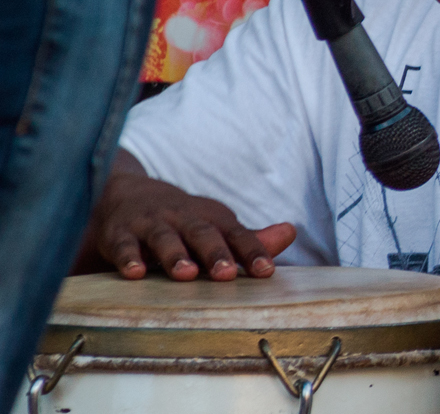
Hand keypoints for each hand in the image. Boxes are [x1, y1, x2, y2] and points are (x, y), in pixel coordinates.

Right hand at [86, 153, 297, 280]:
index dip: (252, 251)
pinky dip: (127, 258)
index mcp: (211, 218)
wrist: (126, 194)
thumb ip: (249, 238)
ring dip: (174, 255)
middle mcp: (183, 218)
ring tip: (185, 274)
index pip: (236, 233)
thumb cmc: (182, 219)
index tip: (266, 271)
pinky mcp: (118, 233)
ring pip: (164, 238)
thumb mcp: (215, 224)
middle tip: (227, 274)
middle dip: (215, 253)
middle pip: (202, 234)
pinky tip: (134, 274)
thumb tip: (291, 233)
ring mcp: (150, 224)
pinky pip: (123, 246)